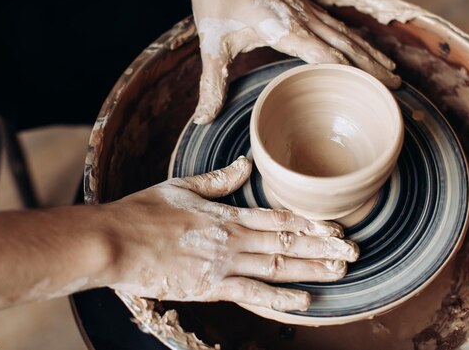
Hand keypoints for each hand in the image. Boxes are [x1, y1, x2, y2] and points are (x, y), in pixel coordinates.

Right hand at [99, 157, 357, 311]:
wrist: (113, 242)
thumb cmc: (142, 212)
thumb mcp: (181, 186)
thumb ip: (217, 180)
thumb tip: (245, 164)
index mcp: (225, 214)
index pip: (277, 217)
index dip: (310, 222)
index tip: (335, 225)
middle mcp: (231, 239)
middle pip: (286, 243)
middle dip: (323, 247)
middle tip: (355, 251)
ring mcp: (223, 265)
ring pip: (277, 268)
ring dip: (312, 269)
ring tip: (341, 271)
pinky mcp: (210, 289)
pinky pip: (252, 295)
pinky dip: (280, 300)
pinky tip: (305, 303)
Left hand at [182, 0, 399, 123]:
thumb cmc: (214, 1)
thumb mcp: (211, 47)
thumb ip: (211, 85)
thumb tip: (204, 120)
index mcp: (282, 29)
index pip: (324, 54)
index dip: (348, 73)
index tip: (370, 92)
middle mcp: (300, 17)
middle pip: (345, 44)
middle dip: (371, 67)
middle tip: (396, 88)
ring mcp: (303, 7)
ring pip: (345, 32)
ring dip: (369, 52)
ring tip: (391, 71)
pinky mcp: (300, 2)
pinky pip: (335, 22)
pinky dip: (354, 37)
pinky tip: (362, 46)